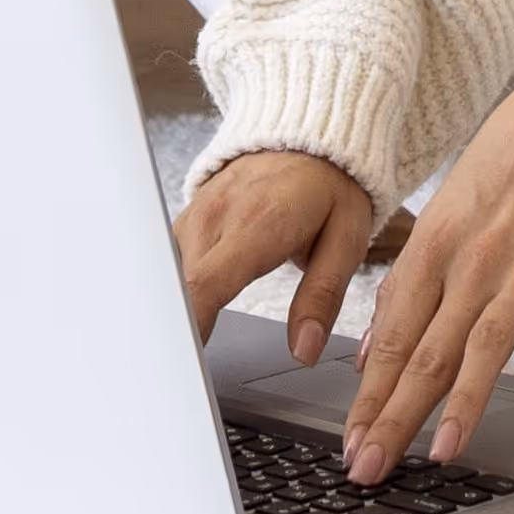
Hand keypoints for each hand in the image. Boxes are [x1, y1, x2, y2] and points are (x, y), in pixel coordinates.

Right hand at [170, 149, 376, 361]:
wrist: (310, 137)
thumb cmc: (331, 189)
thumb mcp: (345, 241)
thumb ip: (321, 297)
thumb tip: (304, 349)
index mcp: (257, 225)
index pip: (205, 284)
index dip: (187, 327)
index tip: (183, 366)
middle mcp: (217, 217)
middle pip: (176, 287)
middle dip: (173, 332)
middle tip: (179, 376)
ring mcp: (197, 214)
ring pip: (167, 277)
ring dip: (172, 312)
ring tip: (178, 355)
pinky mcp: (188, 218)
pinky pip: (168, 261)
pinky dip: (173, 291)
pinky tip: (180, 316)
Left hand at [342, 0, 513, 482]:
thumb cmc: (509, 161)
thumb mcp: (444, 213)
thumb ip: (409, 286)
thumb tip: (369, 350)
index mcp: (433, 247)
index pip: (391, 335)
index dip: (368, 395)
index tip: (351, 441)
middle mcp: (471, 264)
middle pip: (426, 353)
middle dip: (393, 417)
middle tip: (370, 468)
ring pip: (483, 350)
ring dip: (459, 407)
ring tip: (440, 455)